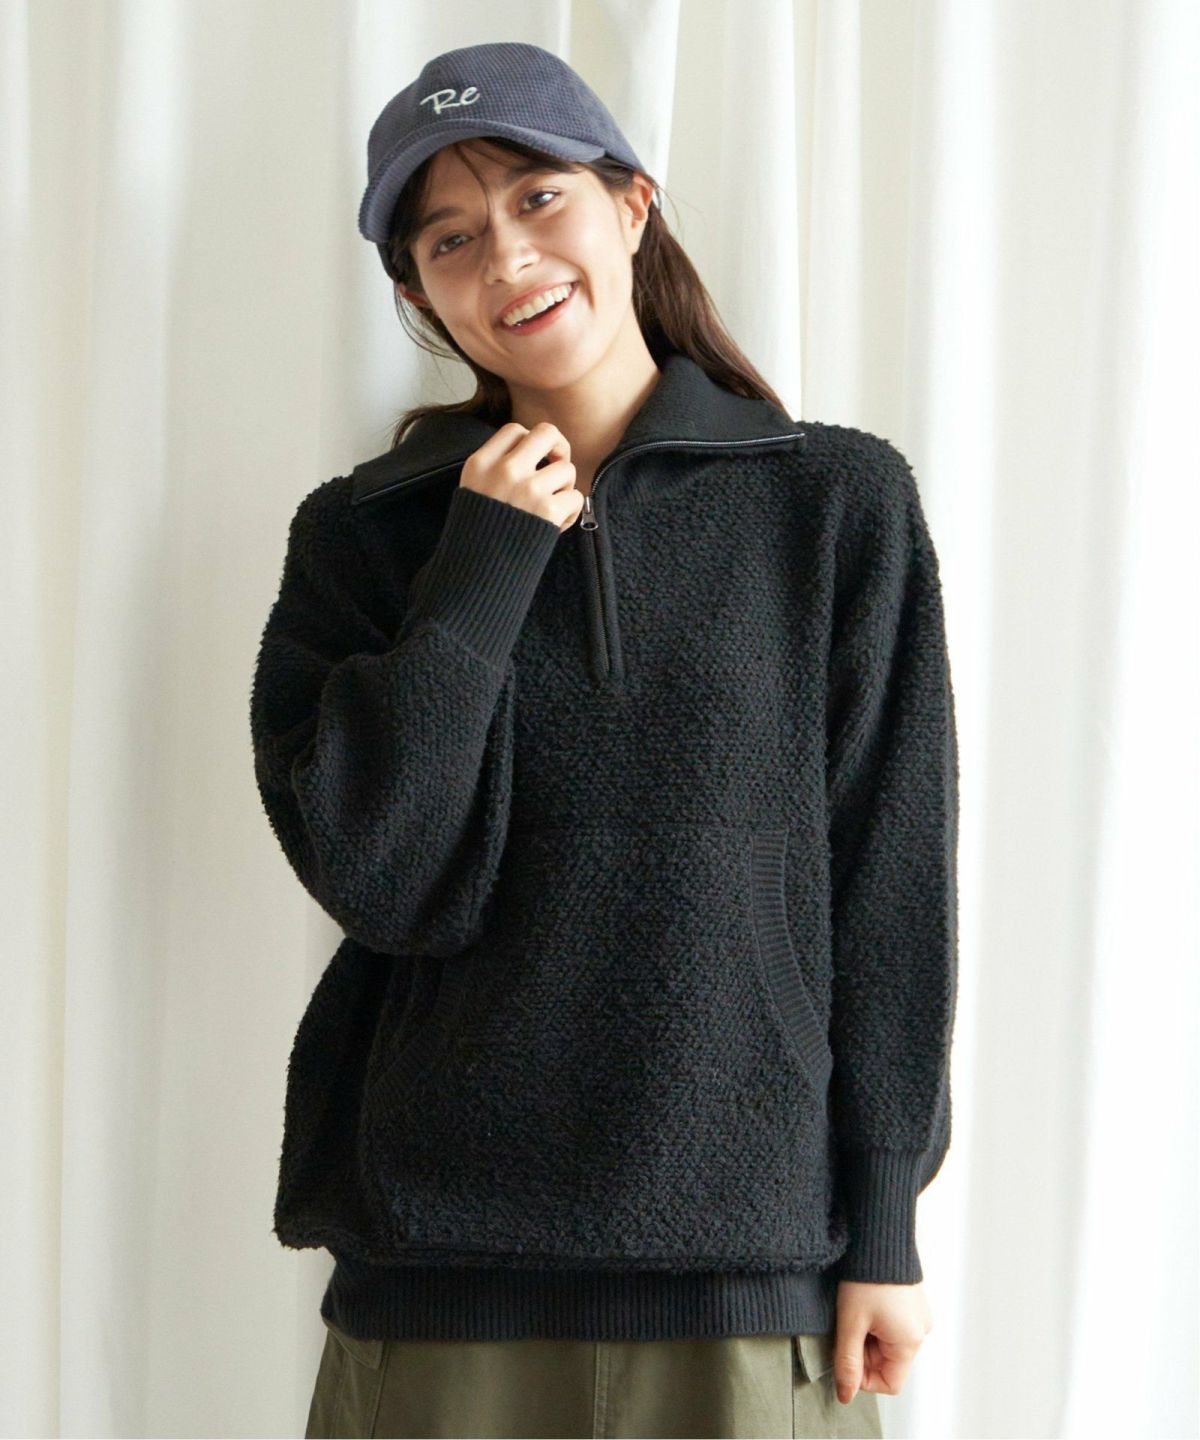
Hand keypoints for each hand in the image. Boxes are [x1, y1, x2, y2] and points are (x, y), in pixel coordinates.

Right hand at [460, 421, 584, 532]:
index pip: (515, 430)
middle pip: (547, 433)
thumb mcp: (472, 492)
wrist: (476, 574)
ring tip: (549, 509)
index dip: (530, 442)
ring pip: (567, 469)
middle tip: (557, 467)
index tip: (533, 460)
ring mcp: (528, 488)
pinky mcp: (548, 510)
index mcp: (480, 464)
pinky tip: (555, 526)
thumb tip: (535, 454)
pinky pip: (576, 498)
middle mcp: (505, 470)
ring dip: (564, 489)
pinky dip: (571, 513)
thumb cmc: (478, 536)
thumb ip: (495, 469)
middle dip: (559, 448)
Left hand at [833, 1280, 932, 1403]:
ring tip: (855, 1311)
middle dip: (864, 1352)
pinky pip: (893, 1325)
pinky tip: (865, 1303)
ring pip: (889, 1344)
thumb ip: (847, 1363)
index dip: (864, 1379)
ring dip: (868, 1336)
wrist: (878, 1235)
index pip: (890, 1383)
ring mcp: (918, 1316)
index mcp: (910, 1341)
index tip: (845, 1358)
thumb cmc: (866, 1277)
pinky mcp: (912, 1303)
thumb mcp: (850, 1323)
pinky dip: (876, 1322)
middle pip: (888, 1363)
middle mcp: (920, 1331)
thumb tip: (846, 1395)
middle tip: (847, 1328)